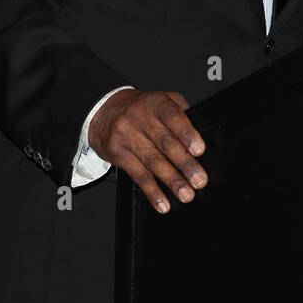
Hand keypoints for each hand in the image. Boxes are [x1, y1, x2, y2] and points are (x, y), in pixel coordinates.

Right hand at [88, 89, 206, 212]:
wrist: (103, 112)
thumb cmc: (140, 109)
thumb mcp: (161, 100)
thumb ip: (181, 113)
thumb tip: (199, 134)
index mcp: (155, 103)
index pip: (172, 116)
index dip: (187, 133)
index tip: (199, 150)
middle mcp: (140, 119)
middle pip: (165, 143)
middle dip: (185, 164)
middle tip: (199, 180)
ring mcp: (127, 137)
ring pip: (153, 162)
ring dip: (172, 181)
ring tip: (186, 194)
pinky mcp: (118, 155)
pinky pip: (138, 175)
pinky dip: (152, 192)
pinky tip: (163, 202)